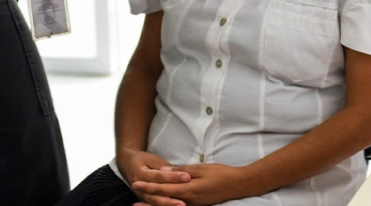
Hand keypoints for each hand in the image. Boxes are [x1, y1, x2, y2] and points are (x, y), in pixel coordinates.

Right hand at [117, 149, 191, 205]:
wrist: (126, 164)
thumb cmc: (142, 160)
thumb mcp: (153, 159)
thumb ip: (165, 167)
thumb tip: (180, 172)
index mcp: (141, 174)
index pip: (159, 176)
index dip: (173, 177)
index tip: (187, 177)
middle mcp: (139, 187)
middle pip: (156, 194)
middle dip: (170, 199)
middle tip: (183, 202)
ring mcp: (140, 195)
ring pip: (154, 202)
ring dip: (167, 205)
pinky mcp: (143, 199)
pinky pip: (152, 205)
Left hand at [130, 163, 245, 205]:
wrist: (239, 184)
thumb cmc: (221, 174)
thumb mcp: (201, 168)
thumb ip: (182, 171)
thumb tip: (165, 171)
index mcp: (188, 190)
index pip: (163, 188)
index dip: (149, 186)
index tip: (136, 182)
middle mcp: (189, 201)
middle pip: (163, 201)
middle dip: (147, 201)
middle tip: (132, 203)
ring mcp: (193, 205)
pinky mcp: (197, 205)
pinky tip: (162, 204)